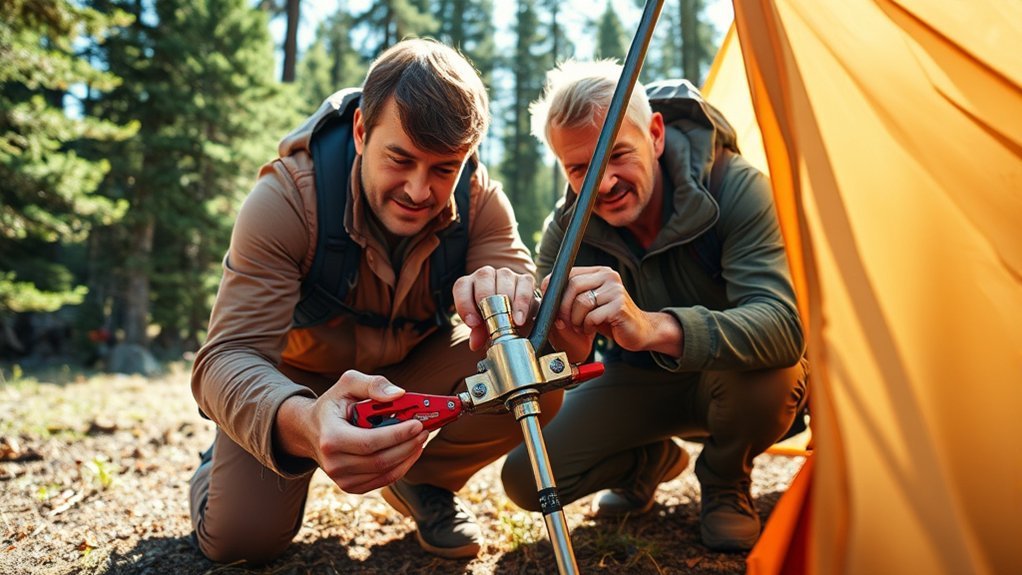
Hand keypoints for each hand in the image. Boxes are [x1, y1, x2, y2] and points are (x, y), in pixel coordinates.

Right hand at [275, 371, 427, 493]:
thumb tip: (399, 394)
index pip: (369, 442)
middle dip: (408, 445)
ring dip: (408, 456)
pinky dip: (401, 467)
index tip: (417, 424)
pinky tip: (410, 452)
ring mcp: (341, 478)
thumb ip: (373, 384)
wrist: (311, 430)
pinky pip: (383, 480)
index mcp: (330, 438)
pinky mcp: (351, 486)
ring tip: (420, 439)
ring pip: (385, 473)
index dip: (396, 435)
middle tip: (424, 430)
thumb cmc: (334, 405)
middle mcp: (334, 463)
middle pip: (381, 460)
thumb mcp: (348, 384)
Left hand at [453, 265, 535, 350]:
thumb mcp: (483, 328)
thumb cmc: (495, 321)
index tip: (473, 324)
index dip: (465, 304)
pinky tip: (519, 318)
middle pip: (483, 278)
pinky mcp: (525, 279)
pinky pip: (524, 285)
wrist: (517, 320)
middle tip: (493, 321)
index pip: (462, 287)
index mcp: (469, 284)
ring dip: (507, 302)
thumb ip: (478, 333)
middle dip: (488, 301)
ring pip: (504, 278)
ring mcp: (506, 275)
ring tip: (510, 322)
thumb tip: (475, 343)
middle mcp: (486, 275)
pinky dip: (522, 303)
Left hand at [543, 266, 676, 354]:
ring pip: (582, 302)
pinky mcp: (619, 307)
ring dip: (576, 320)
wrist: (639, 332)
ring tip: (581, 327)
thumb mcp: (590, 304)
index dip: (554, 286)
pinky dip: (587, 326)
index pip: (570, 272)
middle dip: (563, 307)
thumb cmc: (610, 319)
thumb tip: (545, 294)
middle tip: (562, 321)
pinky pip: (592, 316)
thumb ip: (573, 296)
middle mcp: (609, 276)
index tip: (547, 301)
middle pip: (574, 285)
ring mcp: (616, 290)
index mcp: (600, 272)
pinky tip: (591, 330)